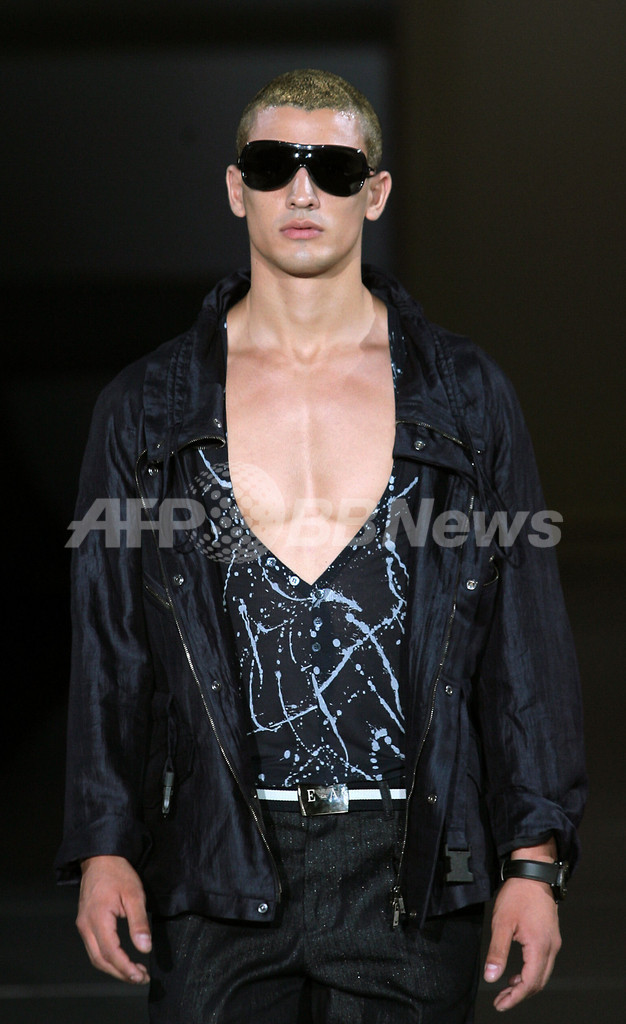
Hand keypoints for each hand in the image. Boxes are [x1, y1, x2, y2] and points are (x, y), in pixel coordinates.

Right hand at [76, 855, 151, 984]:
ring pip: (96, 957)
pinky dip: (108, 958)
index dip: (125, 968)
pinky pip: (94, 948)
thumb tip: (145, 949)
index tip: (141, 976)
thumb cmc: (119, 873)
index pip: (110, 952)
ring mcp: (83, 925)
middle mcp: (85, 926)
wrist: (100, 857)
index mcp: (97, 919)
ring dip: (114, 968)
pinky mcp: (85, 923)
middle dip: (121, 973)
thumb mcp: (134, 895)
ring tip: (134, 972)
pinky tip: (122, 959)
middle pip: (100, 960)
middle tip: (141, 978)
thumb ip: (139, 922)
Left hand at [483, 842, 561, 1010]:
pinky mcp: (551, 936)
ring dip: (526, 984)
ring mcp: (553, 941)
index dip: (515, 997)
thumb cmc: (518, 894)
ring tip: (507, 988)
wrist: (533, 873)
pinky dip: (531, 972)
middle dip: (519, 994)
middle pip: (538, 982)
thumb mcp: (502, 923)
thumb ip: (497, 952)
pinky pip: (543, 962)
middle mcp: (551, 947)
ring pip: (542, 973)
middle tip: (501, 999)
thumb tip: (491, 977)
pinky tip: (517, 971)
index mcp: (539, 947)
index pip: (530, 983)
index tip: (500, 1003)